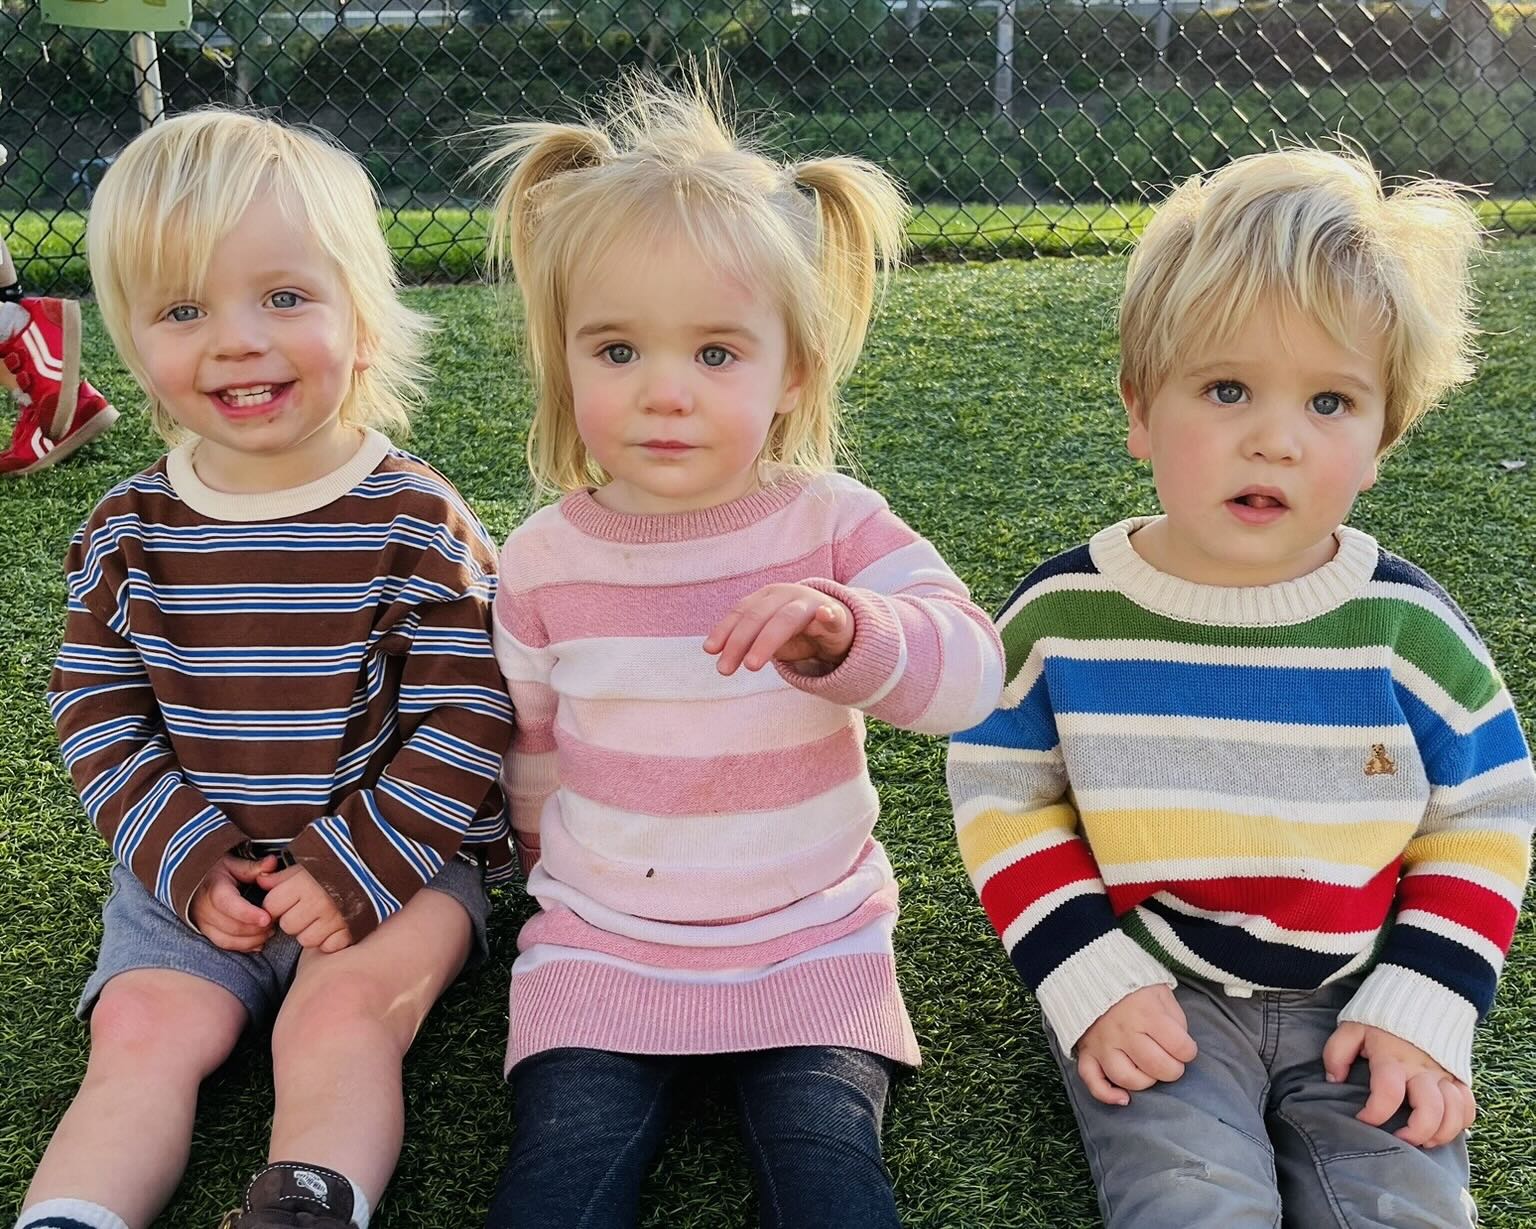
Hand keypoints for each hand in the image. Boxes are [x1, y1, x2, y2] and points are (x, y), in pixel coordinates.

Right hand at [190, 854, 278, 951]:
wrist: (198, 882)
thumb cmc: (219, 872)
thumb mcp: (234, 863)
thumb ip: (253, 866)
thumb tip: (272, 862)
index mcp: (213, 889)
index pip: (228, 904)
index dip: (248, 914)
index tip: (267, 918)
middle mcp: (205, 909)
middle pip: (231, 926)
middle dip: (255, 929)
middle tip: (275, 923)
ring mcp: (203, 923)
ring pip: (227, 939)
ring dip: (251, 940)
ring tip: (269, 932)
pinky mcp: (206, 932)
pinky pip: (224, 945)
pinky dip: (243, 947)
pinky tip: (259, 942)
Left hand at [255, 863, 353, 952]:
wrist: (369, 871)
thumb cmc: (333, 868)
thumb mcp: (305, 866)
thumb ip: (281, 876)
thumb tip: (261, 881)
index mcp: (305, 884)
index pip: (272, 905)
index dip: (276, 904)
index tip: (287, 900)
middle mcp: (319, 903)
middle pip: (288, 926)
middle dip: (293, 919)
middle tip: (305, 909)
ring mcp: (335, 919)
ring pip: (306, 940)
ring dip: (310, 932)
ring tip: (320, 918)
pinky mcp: (349, 931)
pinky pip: (328, 946)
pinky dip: (329, 940)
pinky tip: (333, 927)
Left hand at [704, 583, 853, 676]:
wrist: (840, 628)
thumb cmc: (796, 632)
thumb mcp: (768, 636)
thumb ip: (747, 642)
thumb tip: (718, 655)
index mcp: (767, 597)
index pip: (742, 612)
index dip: (725, 630)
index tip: (711, 651)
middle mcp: (786, 596)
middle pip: (758, 616)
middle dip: (739, 643)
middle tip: (725, 669)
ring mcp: (811, 604)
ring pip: (786, 619)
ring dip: (766, 641)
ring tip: (752, 665)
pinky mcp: (837, 616)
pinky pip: (832, 615)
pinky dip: (828, 614)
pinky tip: (824, 615)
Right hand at [1075, 984, 1197, 1105]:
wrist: (1092, 973)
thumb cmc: (1134, 987)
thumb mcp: (1161, 993)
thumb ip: (1174, 1020)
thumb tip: (1180, 1047)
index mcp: (1146, 1013)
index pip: (1179, 1047)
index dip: (1188, 1051)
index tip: (1185, 1048)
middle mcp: (1123, 1031)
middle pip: (1156, 1066)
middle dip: (1172, 1070)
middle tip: (1172, 1062)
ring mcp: (1103, 1043)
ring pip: (1126, 1077)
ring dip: (1145, 1081)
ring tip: (1150, 1072)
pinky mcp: (1086, 1051)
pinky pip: (1091, 1080)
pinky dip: (1106, 1094)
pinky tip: (1123, 1099)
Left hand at [1323, 1022, 1475, 1147]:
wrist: (1419, 994)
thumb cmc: (1380, 1016)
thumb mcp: (1351, 1027)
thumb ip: (1337, 1053)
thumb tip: (1333, 1080)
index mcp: (1392, 1058)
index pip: (1388, 1093)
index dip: (1375, 1114)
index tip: (1363, 1120)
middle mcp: (1422, 1069)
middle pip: (1431, 1110)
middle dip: (1416, 1132)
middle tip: (1400, 1139)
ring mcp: (1444, 1073)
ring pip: (1455, 1113)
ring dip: (1441, 1133)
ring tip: (1423, 1140)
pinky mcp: (1459, 1075)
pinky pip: (1469, 1105)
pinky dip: (1461, 1123)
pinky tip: (1444, 1129)